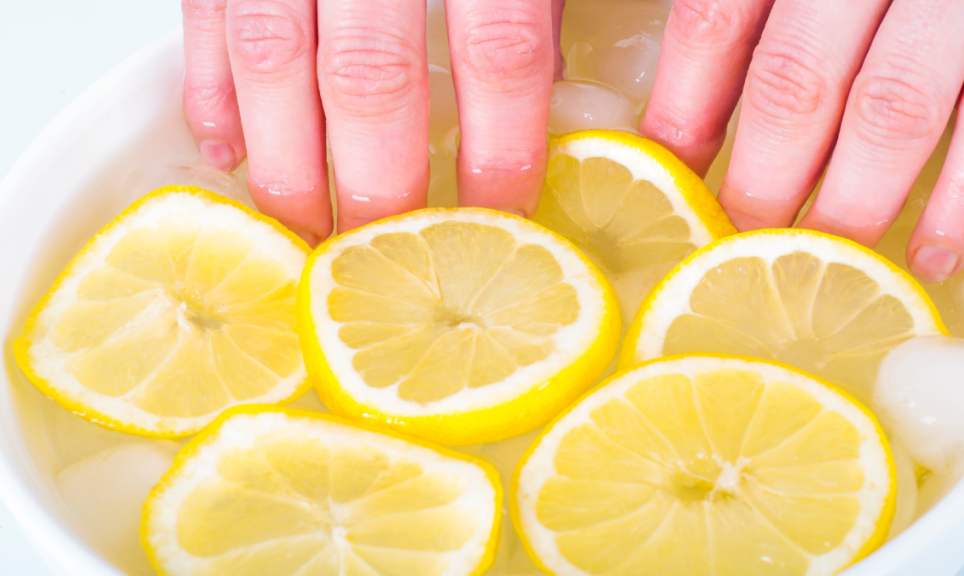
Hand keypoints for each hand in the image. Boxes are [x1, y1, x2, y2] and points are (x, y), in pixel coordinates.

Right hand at [181, 0, 561, 245]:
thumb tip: (563, 80)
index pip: (497, 46)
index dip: (502, 145)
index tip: (505, 216)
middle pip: (371, 72)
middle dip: (379, 181)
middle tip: (388, 253)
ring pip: (274, 53)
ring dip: (286, 160)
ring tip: (302, 232)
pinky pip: (205, 10)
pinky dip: (209, 84)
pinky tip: (223, 148)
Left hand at [640, 0, 963, 281]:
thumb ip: (752, 4)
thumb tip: (688, 105)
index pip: (716, 23)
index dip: (683, 111)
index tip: (668, 178)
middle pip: (797, 79)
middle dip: (762, 180)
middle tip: (736, 248)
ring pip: (893, 108)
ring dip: (851, 205)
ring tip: (818, 265)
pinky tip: (932, 256)